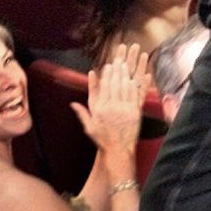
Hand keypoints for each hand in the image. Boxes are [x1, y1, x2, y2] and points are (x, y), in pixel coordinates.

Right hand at [71, 43, 147, 178]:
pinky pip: (136, 95)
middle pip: (113, 84)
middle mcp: (111, 108)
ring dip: (126, 74)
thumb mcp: (89, 126)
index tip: (107, 66)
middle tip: (119, 59)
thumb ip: (82, 113)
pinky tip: (138, 77)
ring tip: (127, 63)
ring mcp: (124, 110)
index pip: (102, 88)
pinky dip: (137, 85)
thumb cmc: (103, 139)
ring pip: (124, 87)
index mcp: (99, 109)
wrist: (118, 151)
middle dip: (116, 70)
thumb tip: (72, 103)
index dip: (105, 76)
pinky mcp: (135, 113)